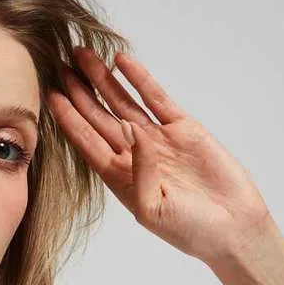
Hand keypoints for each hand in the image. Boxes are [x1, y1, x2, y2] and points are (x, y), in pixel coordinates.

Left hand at [48, 46, 274, 264]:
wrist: (233, 228)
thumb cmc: (190, 230)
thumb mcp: (154, 209)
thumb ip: (139, 171)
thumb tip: (131, 129)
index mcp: (120, 178)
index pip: (86, 142)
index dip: (68, 119)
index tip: (50, 95)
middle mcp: (134, 155)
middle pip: (98, 117)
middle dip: (79, 92)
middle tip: (58, 65)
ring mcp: (157, 139)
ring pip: (123, 102)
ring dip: (103, 80)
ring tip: (83, 54)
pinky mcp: (183, 128)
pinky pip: (156, 98)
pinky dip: (140, 80)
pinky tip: (123, 62)